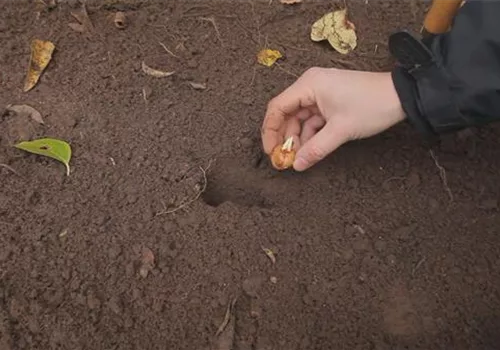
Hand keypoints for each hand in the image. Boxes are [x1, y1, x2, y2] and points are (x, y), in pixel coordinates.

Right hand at [261, 68, 405, 170]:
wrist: (401, 96)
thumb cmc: (371, 106)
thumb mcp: (341, 130)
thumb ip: (316, 149)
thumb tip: (296, 165)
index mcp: (309, 85)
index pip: (277, 108)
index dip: (270, 131)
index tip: (271, 152)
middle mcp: (310, 86)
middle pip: (286, 113)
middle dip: (284, 137)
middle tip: (283, 159)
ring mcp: (320, 93)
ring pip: (299, 118)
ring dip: (298, 138)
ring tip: (298, 158)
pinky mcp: (329, 101)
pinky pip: (312, 119)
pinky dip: (310, 134)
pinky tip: (310, 150)